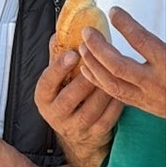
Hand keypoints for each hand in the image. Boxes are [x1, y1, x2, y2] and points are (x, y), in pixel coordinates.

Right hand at [35, 38, 121, 166]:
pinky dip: (116, 103)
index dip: (59, 68)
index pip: (47, 82)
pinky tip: (122, 90)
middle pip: (70, 97)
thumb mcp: (57, 81)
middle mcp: (56, 114)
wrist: (76, 134)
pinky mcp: (95, 133)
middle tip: (99, 63)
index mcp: (44, 97)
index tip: (72, 54)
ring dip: (103, 90)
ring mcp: (76, 126)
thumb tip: (59, 32)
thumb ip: (57, 58)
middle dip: (85, 79)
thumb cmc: (67, 99)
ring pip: (91, 108)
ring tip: (113, 74)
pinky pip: (108, 117)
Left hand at [79, 7, 165, 117]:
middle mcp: (155, 83)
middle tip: (87, 31)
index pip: (143, 42)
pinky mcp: (141, 105)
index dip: (126, 25)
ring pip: (111, 82)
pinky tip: (86, 68)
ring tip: (82, 47)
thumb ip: (160, 41)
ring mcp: (147, 97)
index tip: (114, 12)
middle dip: (98, 47)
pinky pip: (113, 94)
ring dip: (93, 63)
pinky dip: (97, 80)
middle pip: (118, 65)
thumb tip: (149, 20)